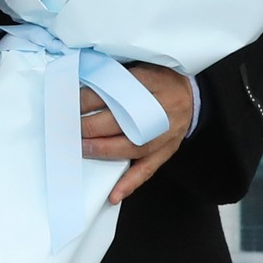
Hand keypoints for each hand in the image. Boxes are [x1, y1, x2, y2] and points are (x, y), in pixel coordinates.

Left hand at [84, 64, 193, 203]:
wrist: (192, 95)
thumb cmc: (160, 80)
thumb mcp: (140, 68)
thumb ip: (116, 78)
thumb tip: (81, 88)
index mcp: (153, 81)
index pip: (116, 90)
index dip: (90, 98)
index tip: (70, 103)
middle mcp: (161, 108)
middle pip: (123, 119)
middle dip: (92, 125)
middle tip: (70, 128)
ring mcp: (165, 133)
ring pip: (133, 146)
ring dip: (104, 150)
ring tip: (82, 150)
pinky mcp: (167, 151)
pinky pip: (147, 169)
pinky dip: (130, 182)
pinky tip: (113, 194)